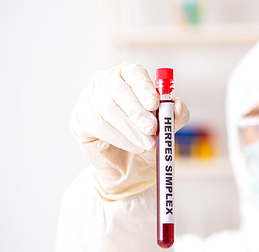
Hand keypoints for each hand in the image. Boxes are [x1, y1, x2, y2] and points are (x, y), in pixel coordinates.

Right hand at [71, 63, 188, 199]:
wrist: (127, 172)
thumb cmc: (146, 145)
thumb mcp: (165, 133)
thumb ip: (174, 119)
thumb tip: (178, 105)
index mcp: (130, 78)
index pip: (133, 72)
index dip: (144, 86)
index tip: (155, 103)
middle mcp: (107, 82)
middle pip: (118, 88)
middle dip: (137, 110)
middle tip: (152, 129)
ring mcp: (90, 98)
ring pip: (107, 107)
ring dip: (130, 128)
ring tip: (145, 144)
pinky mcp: (80, 118)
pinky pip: (97, 124)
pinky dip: (117, 136)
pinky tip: (130, 145)